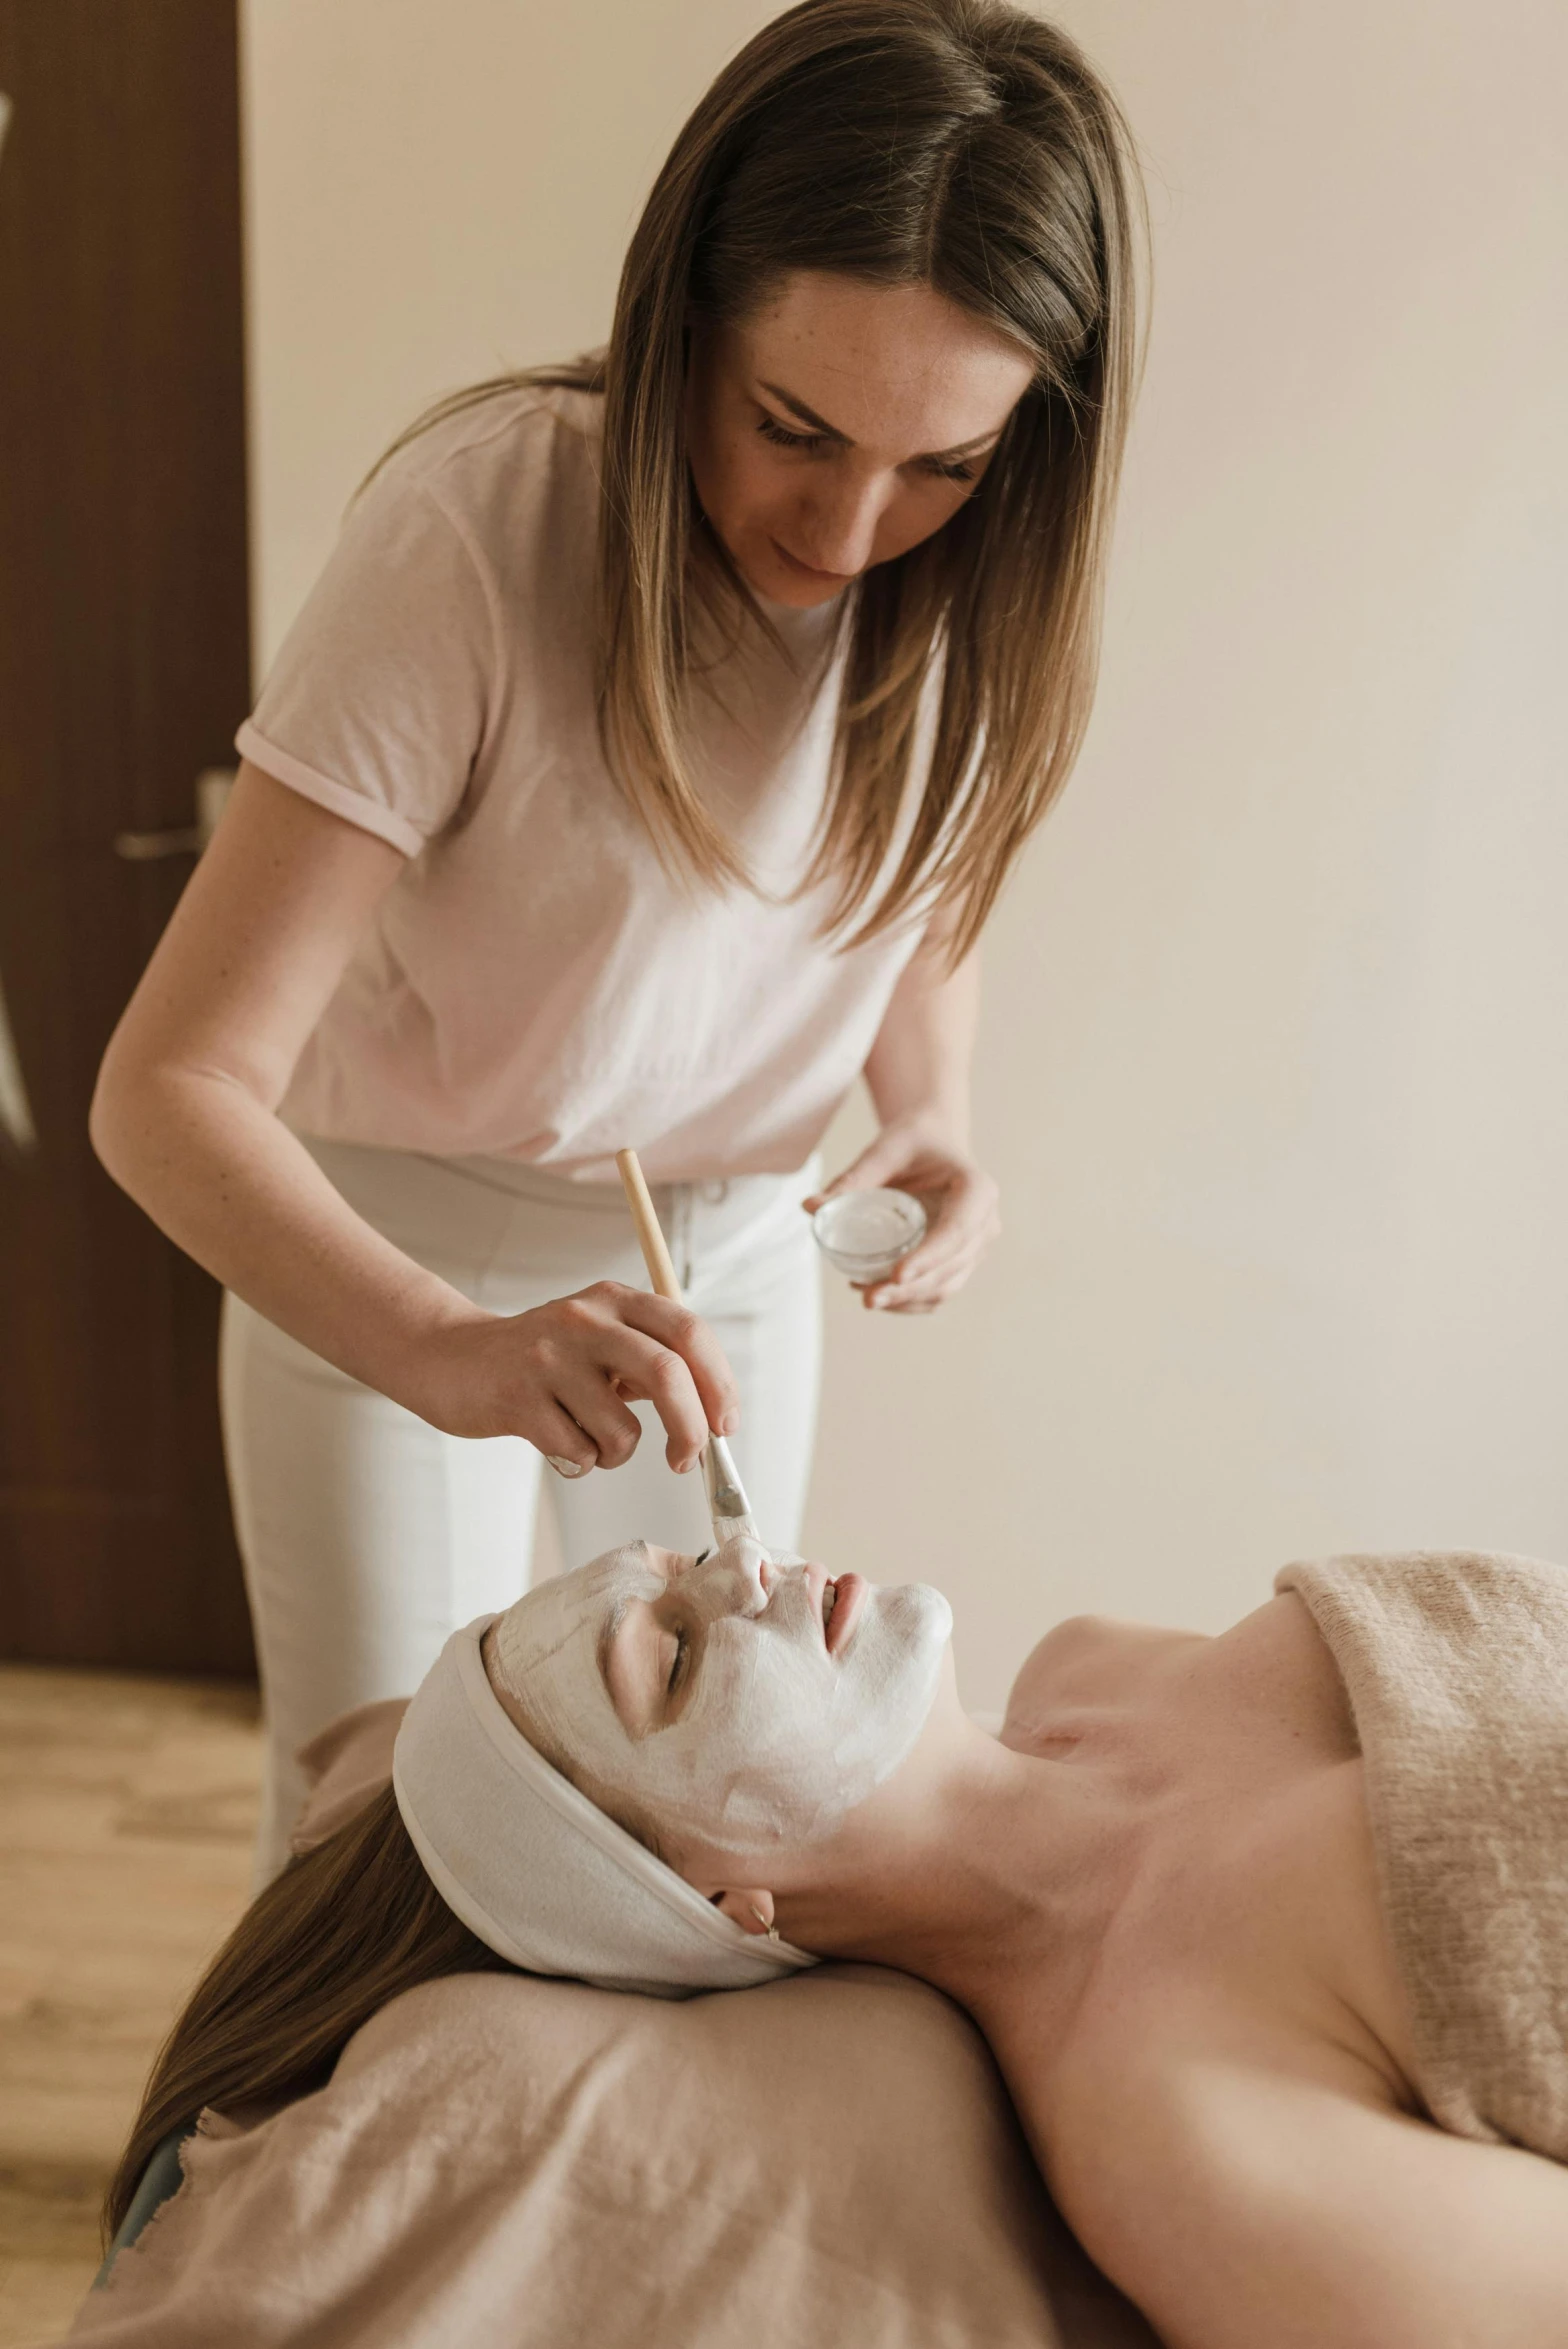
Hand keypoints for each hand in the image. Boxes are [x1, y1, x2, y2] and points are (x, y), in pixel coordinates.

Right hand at [415, 1282, 738, 1473]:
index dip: (720, 1383)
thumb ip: (653, 1364)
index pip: (689, 1332)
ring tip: (586, 1436)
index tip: (726, 1426)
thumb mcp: (600, 1340)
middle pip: (668, 1374)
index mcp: (615, 1300)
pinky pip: (578, 1454)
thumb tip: (715, 1419)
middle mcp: (584, 1320)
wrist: (450, 1359)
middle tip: (687, 1460)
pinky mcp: (517, 1399)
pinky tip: (554, 1440)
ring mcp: (548, 1358)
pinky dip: (579, 1462)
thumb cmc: (542, 1361)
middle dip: (691, 1429)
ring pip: (622, 1430)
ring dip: (616, 1454)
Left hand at [804, 1119, 999, 1312]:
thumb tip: (810, 1207)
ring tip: (867, 1297)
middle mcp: (985, 1223)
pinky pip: (939, 1292)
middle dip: (910, 1289)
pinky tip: (877, 1294)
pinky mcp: (961, 1263)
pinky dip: (910, 1302)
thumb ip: (851, 1180)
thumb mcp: (883, 1152)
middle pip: (951, 1267)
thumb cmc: (910, 1143)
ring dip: (908, 1301)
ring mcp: (976, 1248)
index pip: (957, 1231)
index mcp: (977, 1189)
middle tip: (868, 1297)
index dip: (929, 1257)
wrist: (932, 1145)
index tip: (896, 1275)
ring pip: (946, 1286)